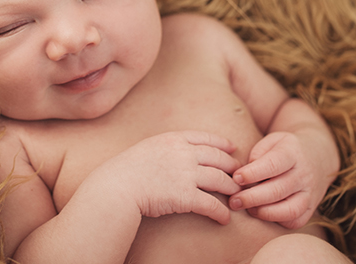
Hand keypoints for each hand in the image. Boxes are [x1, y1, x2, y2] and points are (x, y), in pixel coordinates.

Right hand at [103, 131, 240, 224]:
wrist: (117, 186)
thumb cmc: (126, 170)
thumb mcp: (147, 148)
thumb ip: (165, 148)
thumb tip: (176, 152)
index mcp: (173, 139)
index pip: (205, 138)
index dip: (222, 143)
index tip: (231, 147)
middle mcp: (183, 153)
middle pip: (218, 158)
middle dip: (232, 166)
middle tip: (239, 174)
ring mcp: (186, 174)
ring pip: (220, 180)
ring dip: (231, 189)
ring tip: (236, 195)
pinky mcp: (186, 196)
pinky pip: (212, 205)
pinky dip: (221, 213)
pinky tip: (224, 218)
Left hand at [228, 132, 327, 228]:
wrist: (318, 155)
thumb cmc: (285, 149)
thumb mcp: (272, 141)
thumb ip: (257, 155)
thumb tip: (244, 176)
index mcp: (292, 153)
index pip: (272, 165)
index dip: (252, 173)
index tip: (236, 178)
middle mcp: (304, 174)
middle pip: (279, 190)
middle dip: (252, 198)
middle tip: (234, 201)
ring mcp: (310, 193)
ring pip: (290, 209)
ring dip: (265, 213)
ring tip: (248, 209)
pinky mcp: (311, 208)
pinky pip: (296, 221)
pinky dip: (278, 221)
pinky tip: (263, 214)